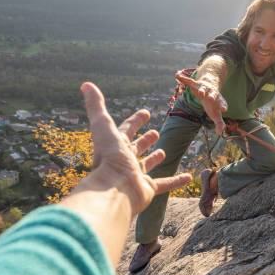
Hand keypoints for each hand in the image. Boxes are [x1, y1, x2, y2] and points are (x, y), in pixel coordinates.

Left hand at [80, 82, 191, 214]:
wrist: (114, 189)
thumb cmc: (109, 157)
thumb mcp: (103, 126)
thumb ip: (96, 106)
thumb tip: (86, 84)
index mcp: (115, 146)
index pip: (126, 130)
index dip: (135, 121)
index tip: (146, 112)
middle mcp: (124, 161)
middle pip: (135, 148)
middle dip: (144, 140)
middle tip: (154, 133)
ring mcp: (136, 176)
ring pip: (146, 166)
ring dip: (154, 159)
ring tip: (163, 151)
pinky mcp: (147, 190)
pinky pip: (164, 184)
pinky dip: (176, 181)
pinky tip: (188, 176)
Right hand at [176, 72, 227, 134]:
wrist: (210, 87)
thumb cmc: (213, 104)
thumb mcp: (216, 114)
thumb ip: (219, 123)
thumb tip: (220, 133)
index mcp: (218, 100)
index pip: (221, 103)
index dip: (223, 106)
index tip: (224, 109)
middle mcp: (211, 92)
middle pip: (212, 94)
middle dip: (211, 95)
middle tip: (210, 98)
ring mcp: (203, 87)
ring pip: (202, 88)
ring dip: (200, 89)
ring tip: (198, 91)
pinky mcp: (195, 84)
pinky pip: (189, 81)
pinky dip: (183, 79)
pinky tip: (177, 75)